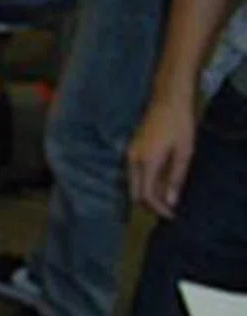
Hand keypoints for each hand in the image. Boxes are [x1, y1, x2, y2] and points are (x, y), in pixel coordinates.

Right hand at [128, 93, 199, 218]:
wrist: (168, 99)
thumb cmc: (179, 124)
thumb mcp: (184, 153)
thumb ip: (176, 179)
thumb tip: (171, 202)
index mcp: (147, 162)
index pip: (147, 195)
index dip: (158, 208)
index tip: (171, 215)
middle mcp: (133, 160)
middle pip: (135, 192)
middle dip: (150, 205)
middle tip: (168, 210)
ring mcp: (130, 154)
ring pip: (133, 184)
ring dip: (147, 194)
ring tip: (165, 197)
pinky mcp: (132, 149)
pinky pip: (134, 173)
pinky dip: (145, 182)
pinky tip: (159, 181)